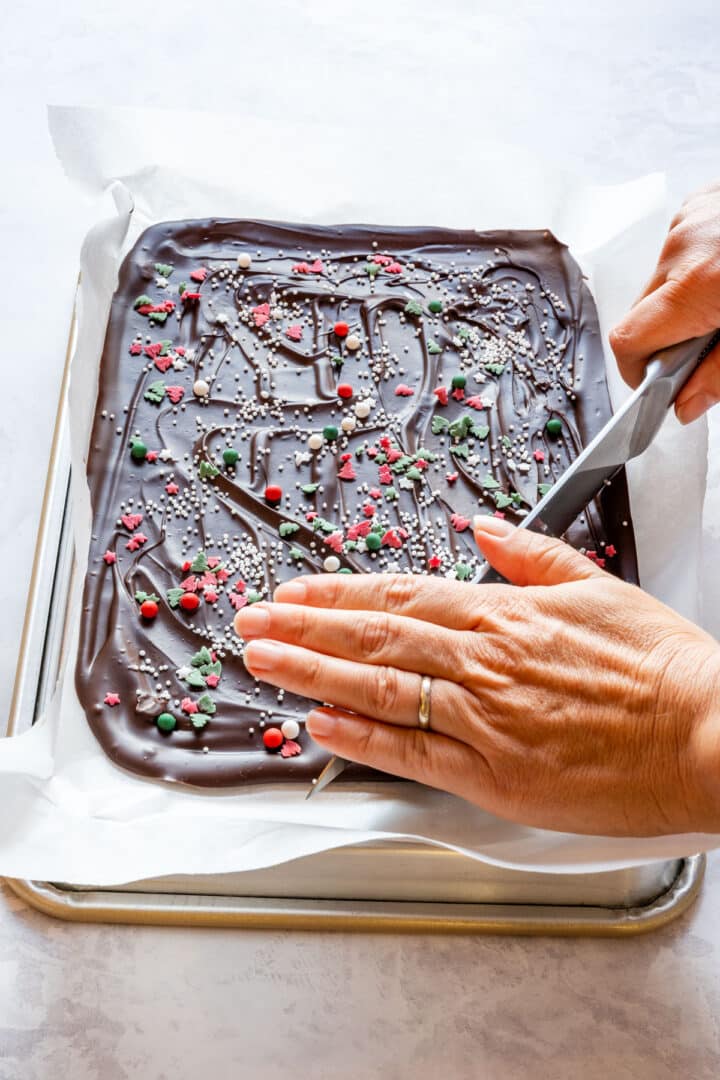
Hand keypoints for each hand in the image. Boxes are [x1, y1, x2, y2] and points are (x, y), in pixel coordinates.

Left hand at [235, 518, 719, 836]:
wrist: (709, 736)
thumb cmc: (662, 668)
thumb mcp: (600, 586)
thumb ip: (533, 555)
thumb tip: (484, 527)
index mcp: (505, 613)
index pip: (399, 594)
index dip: (337, 591)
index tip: (294, 590)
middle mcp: (482, 661)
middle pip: (372, 635)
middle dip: (302, 626)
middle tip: (250, 621)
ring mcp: (483, 719)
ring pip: (378, 687)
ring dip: (311, 672)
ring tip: (262, 661)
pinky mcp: (494, 776)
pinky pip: (411, 752)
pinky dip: (359, 737)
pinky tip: (319, 724)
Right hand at [610, 181, 719, 424]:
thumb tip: (687, 403)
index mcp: (698, 284)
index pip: (628, 341)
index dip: (638, 372)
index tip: (660, 385)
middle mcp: (684, 245)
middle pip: (642, 312)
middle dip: (668, 337)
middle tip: (713, 345)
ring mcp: (690, 217)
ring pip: (661, 281)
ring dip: (685, 301)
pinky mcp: (700, 201)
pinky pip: (680, 249)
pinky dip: (698, 269)